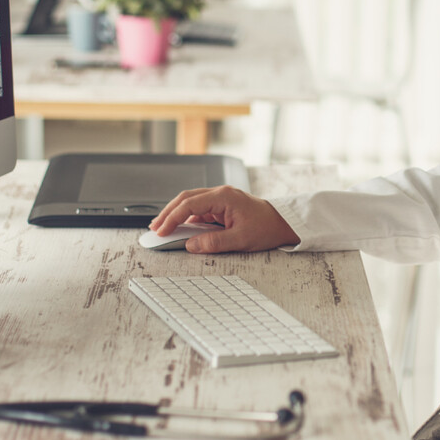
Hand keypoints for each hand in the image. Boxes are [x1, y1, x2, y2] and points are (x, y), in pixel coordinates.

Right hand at [149, 186, 299, 253]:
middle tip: (154, 228)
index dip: (172, 218)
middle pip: (186, 198)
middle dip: (168, 213)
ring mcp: (221, 198)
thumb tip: (190, 245)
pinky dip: (188, 217)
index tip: (161, 231)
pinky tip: (180, 227)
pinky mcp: (223, 205)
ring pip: (191, 202)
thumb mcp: (240, 239)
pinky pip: (200, 208)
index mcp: (224, 197)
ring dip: (176, 214)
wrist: (284, 223)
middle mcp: (220, 193)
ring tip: (162, 227)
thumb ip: (213, 242)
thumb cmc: (267, 228)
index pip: (189, 204)